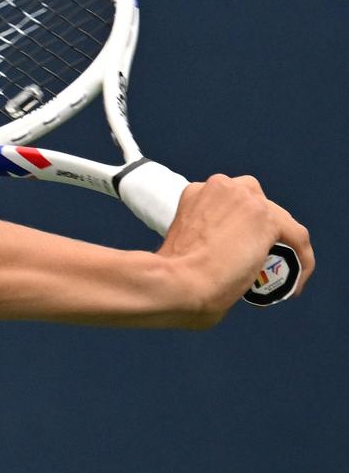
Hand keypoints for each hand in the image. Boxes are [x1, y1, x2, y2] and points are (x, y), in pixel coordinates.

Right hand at [157, 174, 314, 324]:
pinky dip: (302, 261)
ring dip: (285, 246)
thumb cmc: (171, 279)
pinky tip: (295, 285)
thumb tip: (227, 265)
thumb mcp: (184, 247)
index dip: (238, 230)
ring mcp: (245, 200)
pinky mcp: (267, 219)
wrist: (174, 283)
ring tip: (282, 277)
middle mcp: (221, 188)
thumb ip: (205, 242)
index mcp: (196, 194)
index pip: (231, 204)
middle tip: (259, 264)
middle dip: (262, 234)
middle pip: (258, 206)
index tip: (236, 255)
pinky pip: (297, 237)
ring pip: (281, 220)